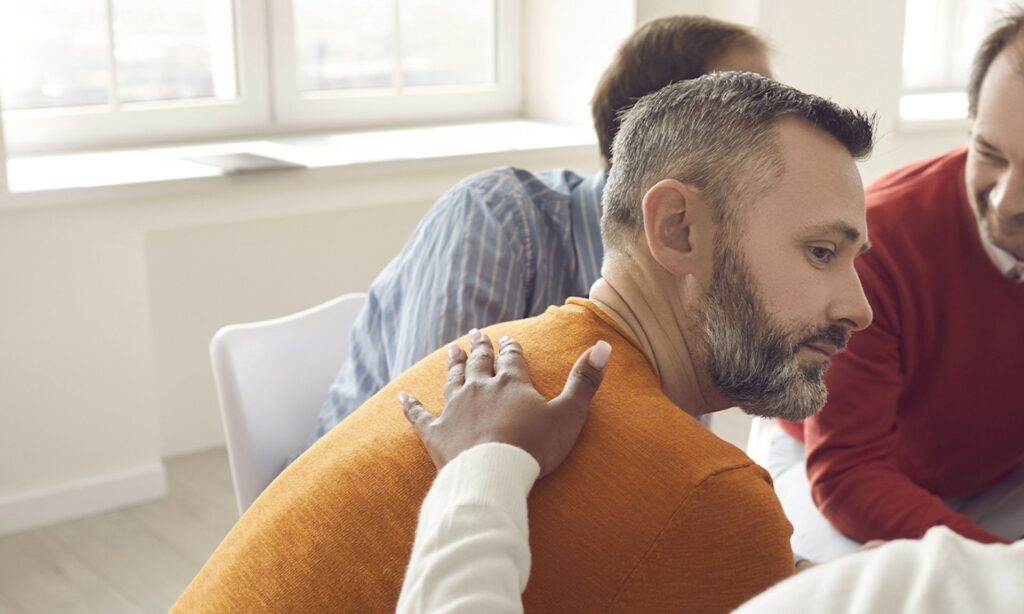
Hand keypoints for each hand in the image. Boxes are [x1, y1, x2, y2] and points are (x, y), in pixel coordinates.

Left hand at [399, 329, 610, 477]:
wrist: (493, 474)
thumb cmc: (535, 447)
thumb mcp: (569, 414)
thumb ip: (585, 381)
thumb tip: (603, 346)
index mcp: (512, 384)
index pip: (512, 359)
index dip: (511, 348)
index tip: (508, 338)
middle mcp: (480, 388)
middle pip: (479, 362)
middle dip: (479, 348)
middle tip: (476, 335)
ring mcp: (455, 409)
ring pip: (452, 379)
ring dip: (452, 364)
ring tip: (451, 350)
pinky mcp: (436, 433)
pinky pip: (419, 415)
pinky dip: (410, 405)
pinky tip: (401, 395)